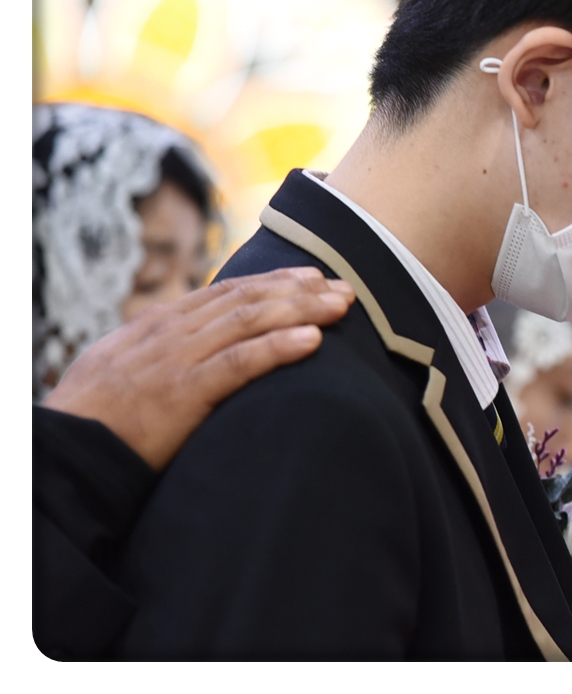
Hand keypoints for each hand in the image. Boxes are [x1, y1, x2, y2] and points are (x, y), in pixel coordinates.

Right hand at [41, 267, 354, 470]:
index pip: (225, 292)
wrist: (63, 456)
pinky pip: (239, 364)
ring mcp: (176, 361)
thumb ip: (159, 350)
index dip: (273, 282)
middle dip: (300, 290)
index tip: (312, 276)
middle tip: (346, 288)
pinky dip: (279, 347)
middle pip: (246, 299)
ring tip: (342, 306)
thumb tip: (193, 341)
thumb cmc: (92, 419)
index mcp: (157, 325)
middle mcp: (170, 333)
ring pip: (250, 321)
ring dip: (302, 309)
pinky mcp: (182, 394)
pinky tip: (313, 340)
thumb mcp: (121, 369)